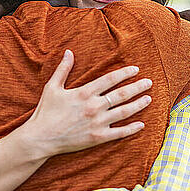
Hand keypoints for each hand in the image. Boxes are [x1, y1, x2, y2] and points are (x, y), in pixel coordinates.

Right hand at [19, 50, 151, 158]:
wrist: (41, 138)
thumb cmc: (45, 112)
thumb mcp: (53, 87)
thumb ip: (63, 69)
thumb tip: (69, 52)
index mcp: (84, 92)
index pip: (110, 79)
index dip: (124, 73)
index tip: (135, 70)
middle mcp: (94, 106)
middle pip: (121, 94)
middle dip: (137, 87)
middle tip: (149, 82)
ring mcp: (97, 122)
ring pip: (124, 111)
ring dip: (138, 104)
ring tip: (148, 98)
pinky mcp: (98, 137)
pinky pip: (119, 132)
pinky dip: (132, 128)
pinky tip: (141, 124)